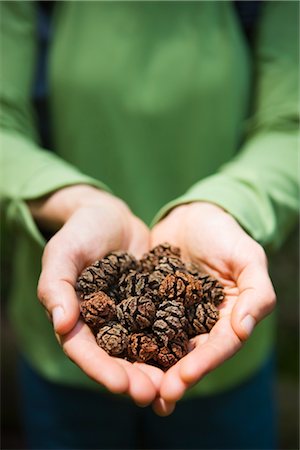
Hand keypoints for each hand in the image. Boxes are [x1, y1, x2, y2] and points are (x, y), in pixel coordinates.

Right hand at [29, 185, 162, 405]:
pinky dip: (173, 341)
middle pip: (115, 358)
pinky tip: (190, 354)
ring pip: (140, 349)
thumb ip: (57, 286)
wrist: (110, 216)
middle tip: (154, 394)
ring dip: (155, 368)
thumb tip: (61, 324)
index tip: (122, 385)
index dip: (101, 369)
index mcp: (76, 317)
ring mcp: (127, 316)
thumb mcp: (63, 252)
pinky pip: (161, 326)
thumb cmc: (80, 231)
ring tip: (174, 386)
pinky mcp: (150, 304)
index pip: (84, 350)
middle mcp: (102, 324)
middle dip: (133, 378)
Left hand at [150, 202, 275, 414]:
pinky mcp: (151, 304)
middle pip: (191, 355)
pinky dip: (131, 340)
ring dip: (152, 368)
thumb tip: (243, 329)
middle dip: (175, 377)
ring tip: (134, 388)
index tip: (183, 377)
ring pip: (165, 347)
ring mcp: (175, 316)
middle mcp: (202, 323)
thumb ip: (256, 292)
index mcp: (229, 317)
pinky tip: (115, 354)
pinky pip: (142, 324)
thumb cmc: (224, 233)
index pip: (220, 345)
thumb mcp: (248, 256)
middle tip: (155, 396)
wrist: (191, 216)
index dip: (204, 362)